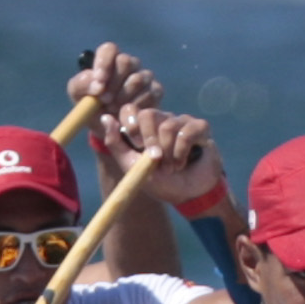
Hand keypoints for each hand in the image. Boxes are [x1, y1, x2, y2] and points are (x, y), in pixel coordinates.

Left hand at [69, 40, 163, 126]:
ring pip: (138, 79)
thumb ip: (81, 84)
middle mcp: (128, 64)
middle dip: (113, 83)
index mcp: (108, 59)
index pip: (109, 49)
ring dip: (123, 97)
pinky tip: (128, 113)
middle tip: (105, 101)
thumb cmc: (92, 107)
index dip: (104, 64)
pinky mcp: (156, 90)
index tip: (99, 84)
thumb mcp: (78, 96)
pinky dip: (136, 105)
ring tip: (113, 109)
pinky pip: (150, 93)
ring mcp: (144, 76)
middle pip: (125, 61)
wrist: (110, 128)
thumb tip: (97, 85)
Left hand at [102, 101, 222, 212]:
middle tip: (155, 159)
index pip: (129, 109)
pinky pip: (187, 133)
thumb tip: (104, 117)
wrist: (187, 195)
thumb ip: (116, 143)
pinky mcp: (199, 127)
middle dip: (149, 141)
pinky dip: (182, 152)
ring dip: (168, 153)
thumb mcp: (131, 165)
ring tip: (171, 168)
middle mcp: (161, 119)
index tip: (136, 145)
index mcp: (141, 126)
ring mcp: (181, 121)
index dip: (130, 124)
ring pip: (168, 126)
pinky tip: (182, 162)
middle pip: (148, 114)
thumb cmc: (159, 180)